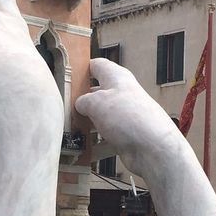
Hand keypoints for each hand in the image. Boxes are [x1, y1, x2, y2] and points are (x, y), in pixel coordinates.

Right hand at [75, 58, 181, 176]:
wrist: (152, 148)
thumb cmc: (126, 116)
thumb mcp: (96, 102)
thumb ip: (83, 101)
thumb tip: (80, 104)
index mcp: (117, 78)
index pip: (98, 66)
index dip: (83, 69)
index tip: (68, 76)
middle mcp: (122, 95)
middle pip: (98, 93)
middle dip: (81, 100)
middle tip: (63, 107)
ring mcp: (124, 116)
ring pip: (100, 117)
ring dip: (86, 124)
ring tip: (68, 129)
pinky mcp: (125, 136)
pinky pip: (105, 138)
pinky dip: (94, 144)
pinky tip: (81, 150)